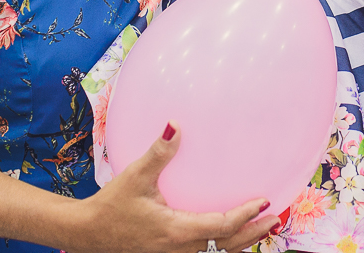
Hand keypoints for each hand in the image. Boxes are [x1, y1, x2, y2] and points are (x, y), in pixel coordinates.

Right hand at [69, 123, 280, 252]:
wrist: (88, 233)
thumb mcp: (135, 176)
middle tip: (275, 219)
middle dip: (253, 233)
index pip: (221, 226)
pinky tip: (231, 230)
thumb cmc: (112, 204)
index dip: (245, 216)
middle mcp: (180, 249)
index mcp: (176, 230)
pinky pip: (205, 251)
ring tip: (262, 226)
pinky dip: (225, 242)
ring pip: (217, 252)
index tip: (263, 201)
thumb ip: (158, 152)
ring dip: (242, 241)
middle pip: (226, 246)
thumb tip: (175, 124)